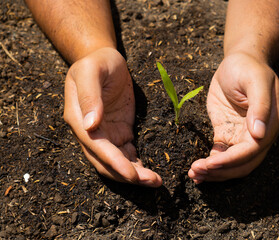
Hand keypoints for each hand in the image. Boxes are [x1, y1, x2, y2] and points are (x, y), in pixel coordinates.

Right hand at [64, 48, 161, 186]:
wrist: (105, 60)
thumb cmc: (97, 62)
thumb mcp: (92, 71)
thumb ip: (90, 96)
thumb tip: (90, 126)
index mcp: (78, 119)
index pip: (95, 146)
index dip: (113, 162)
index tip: (132, 173)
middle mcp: (90, 132)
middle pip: (105, 162)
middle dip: (127, 175)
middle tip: (153, 182)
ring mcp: (105, 134)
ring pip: (116, 162)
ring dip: (134, 174)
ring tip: (156, 181)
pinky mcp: (118, 132)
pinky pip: (126, 154)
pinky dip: (136, 165)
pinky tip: (150, 173)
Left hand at [188, 52, 278, 182]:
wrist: (238, 61)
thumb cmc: (248, 67)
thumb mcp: (256, 80)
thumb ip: (260, 106)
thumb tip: (259, 134)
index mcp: (269, 124)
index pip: (252, 150)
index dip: (232, 160)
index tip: (210, 163)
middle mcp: (258, 135)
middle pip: (242, 164)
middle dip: (220, 172)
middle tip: (197, 173)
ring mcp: (241, 136)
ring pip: (231, 164)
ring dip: (214, 172)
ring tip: (193, 174)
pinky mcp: (227, 134)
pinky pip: (220, 155)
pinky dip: (210, 165)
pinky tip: (196, 171)